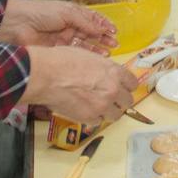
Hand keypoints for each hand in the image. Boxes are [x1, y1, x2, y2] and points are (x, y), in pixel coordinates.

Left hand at [0, 0, 117, 53]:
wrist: (18, 24)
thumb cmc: (43, 13)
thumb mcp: (67, 13)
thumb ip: (85, 22)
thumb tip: (102, 30)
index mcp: (72, 13)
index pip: (92, 19)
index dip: (104, 24)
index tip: (115, 31)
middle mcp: (71, 26)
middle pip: (91, 33)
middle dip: (103, 38)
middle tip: (115, 44)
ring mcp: (65, 39)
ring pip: (85, 44)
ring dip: (97, 47)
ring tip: (109, 52)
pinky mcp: (59, 51)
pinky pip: (76, 53)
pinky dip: (87, 54)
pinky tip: (97, 56)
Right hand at [22, 46, 137, 123]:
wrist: (45, 75)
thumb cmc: (62, 61)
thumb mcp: (89, 57)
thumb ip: (102, 68)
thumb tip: (105, 75)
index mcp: (114, 72)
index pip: (132, 83)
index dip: (127, 86)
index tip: (122, 87)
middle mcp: (113, 89)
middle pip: (128, 101)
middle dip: (120, 100)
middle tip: (110, 98)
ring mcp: (102, 105)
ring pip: (116, 114)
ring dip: (109, 111)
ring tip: (98, 106)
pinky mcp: (89, 117)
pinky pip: (99, 121)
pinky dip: (94, 117)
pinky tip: (85, 110)